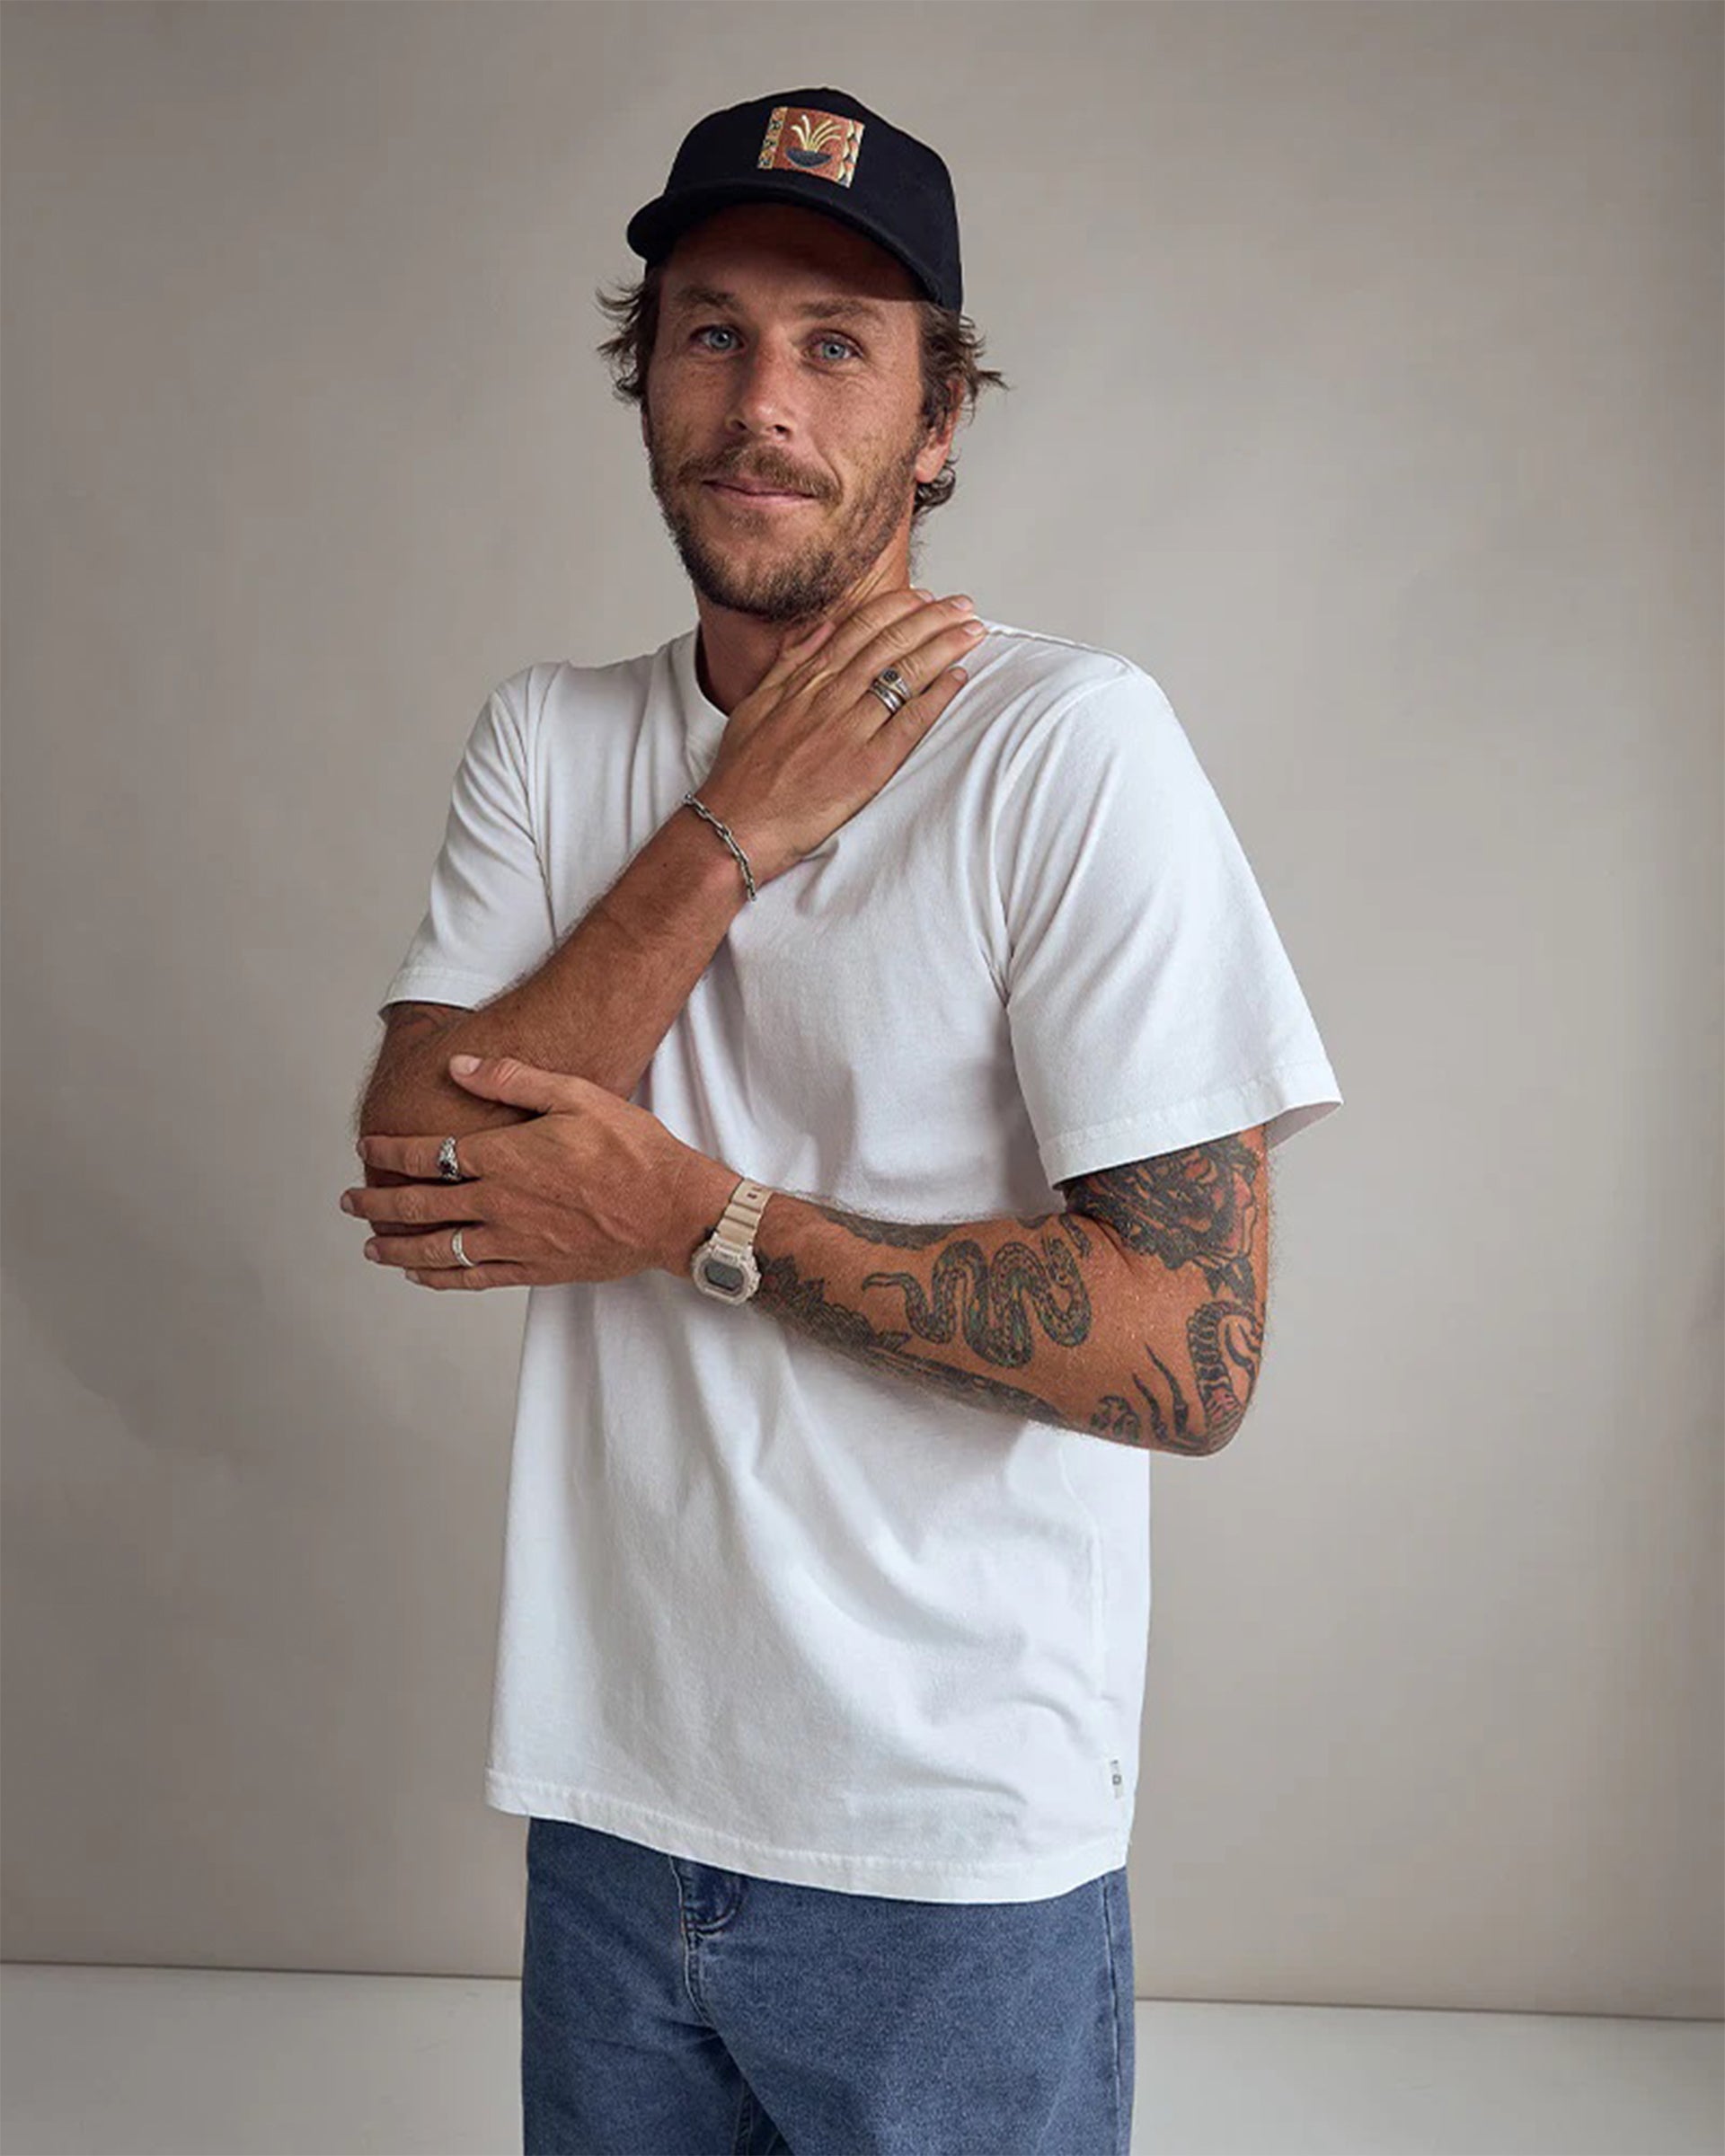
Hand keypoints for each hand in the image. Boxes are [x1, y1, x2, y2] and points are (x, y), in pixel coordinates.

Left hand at [341, 1053, 738, 1288]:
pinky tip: (421, 1276)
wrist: (671, 1209)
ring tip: (371, 1248)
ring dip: (397, 1249)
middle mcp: (498, 1203)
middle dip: (376, 1203)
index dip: (389, 1153)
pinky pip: (473, 1278)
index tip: (366, 1150)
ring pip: (437, 1250)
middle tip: (348, 1202)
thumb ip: (512, 1079)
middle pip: (418, 1206)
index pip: (427, 1155)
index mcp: (503, 1158)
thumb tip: (458, 1066)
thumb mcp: (576, 1094)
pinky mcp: (534, 1268)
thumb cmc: (631, 1149)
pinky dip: (440, 1278)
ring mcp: (514, 1241)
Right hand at [697, 586, 985, 883]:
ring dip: (944, 647)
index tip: (925, 598)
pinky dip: (937, 696)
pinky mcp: (866, 765)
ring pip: (905, 673)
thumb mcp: (755, 704)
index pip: (861, 629)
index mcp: (805, 681)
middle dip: (933, 618)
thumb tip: (819, 629)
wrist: (734, 825)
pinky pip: (910, 722)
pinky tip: (958, 678)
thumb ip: (789, 663)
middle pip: (891, 643)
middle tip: (964, 607)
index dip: (898, 608)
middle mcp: (829, 696)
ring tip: (972, 632)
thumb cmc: (741, 775)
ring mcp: (849, 729)